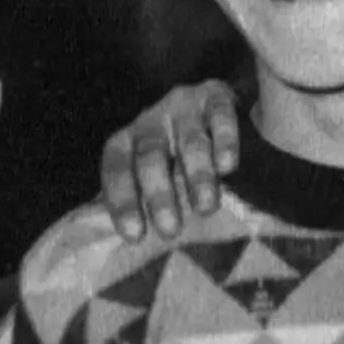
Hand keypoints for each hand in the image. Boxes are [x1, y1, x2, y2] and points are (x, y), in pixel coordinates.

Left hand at [98, 75, 242, 239]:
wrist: (216, 115)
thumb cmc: (178, 162)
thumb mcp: (153, 181)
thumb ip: (140, 206)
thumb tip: (124, 247)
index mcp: (128, 141)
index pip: (116, 168)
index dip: (122, 200)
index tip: (134, 235)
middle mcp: (151, 121)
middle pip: (150, 155)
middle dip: (158, 193)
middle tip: (170, 229)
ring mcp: (184, 106)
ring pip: (189, 141)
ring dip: (197, 175)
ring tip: (205, 207)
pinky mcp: (216, 97)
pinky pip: (220, 115)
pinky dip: (224, 141)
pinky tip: (227, 166)